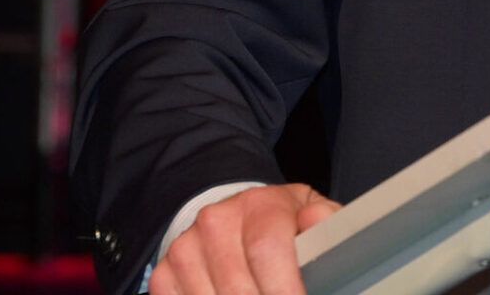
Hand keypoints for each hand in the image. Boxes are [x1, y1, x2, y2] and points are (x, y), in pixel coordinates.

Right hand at [150, 183, 341, 294]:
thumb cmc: (279, 222)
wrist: (234, 216)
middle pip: (238, 287)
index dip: (284, 287)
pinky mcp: (165, 273)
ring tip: (262, 294)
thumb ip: (325, 221)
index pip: (266, 250)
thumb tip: (315, 221)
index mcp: (259, 205)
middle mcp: (216, 222)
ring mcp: (186, 248)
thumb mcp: (309, 213)